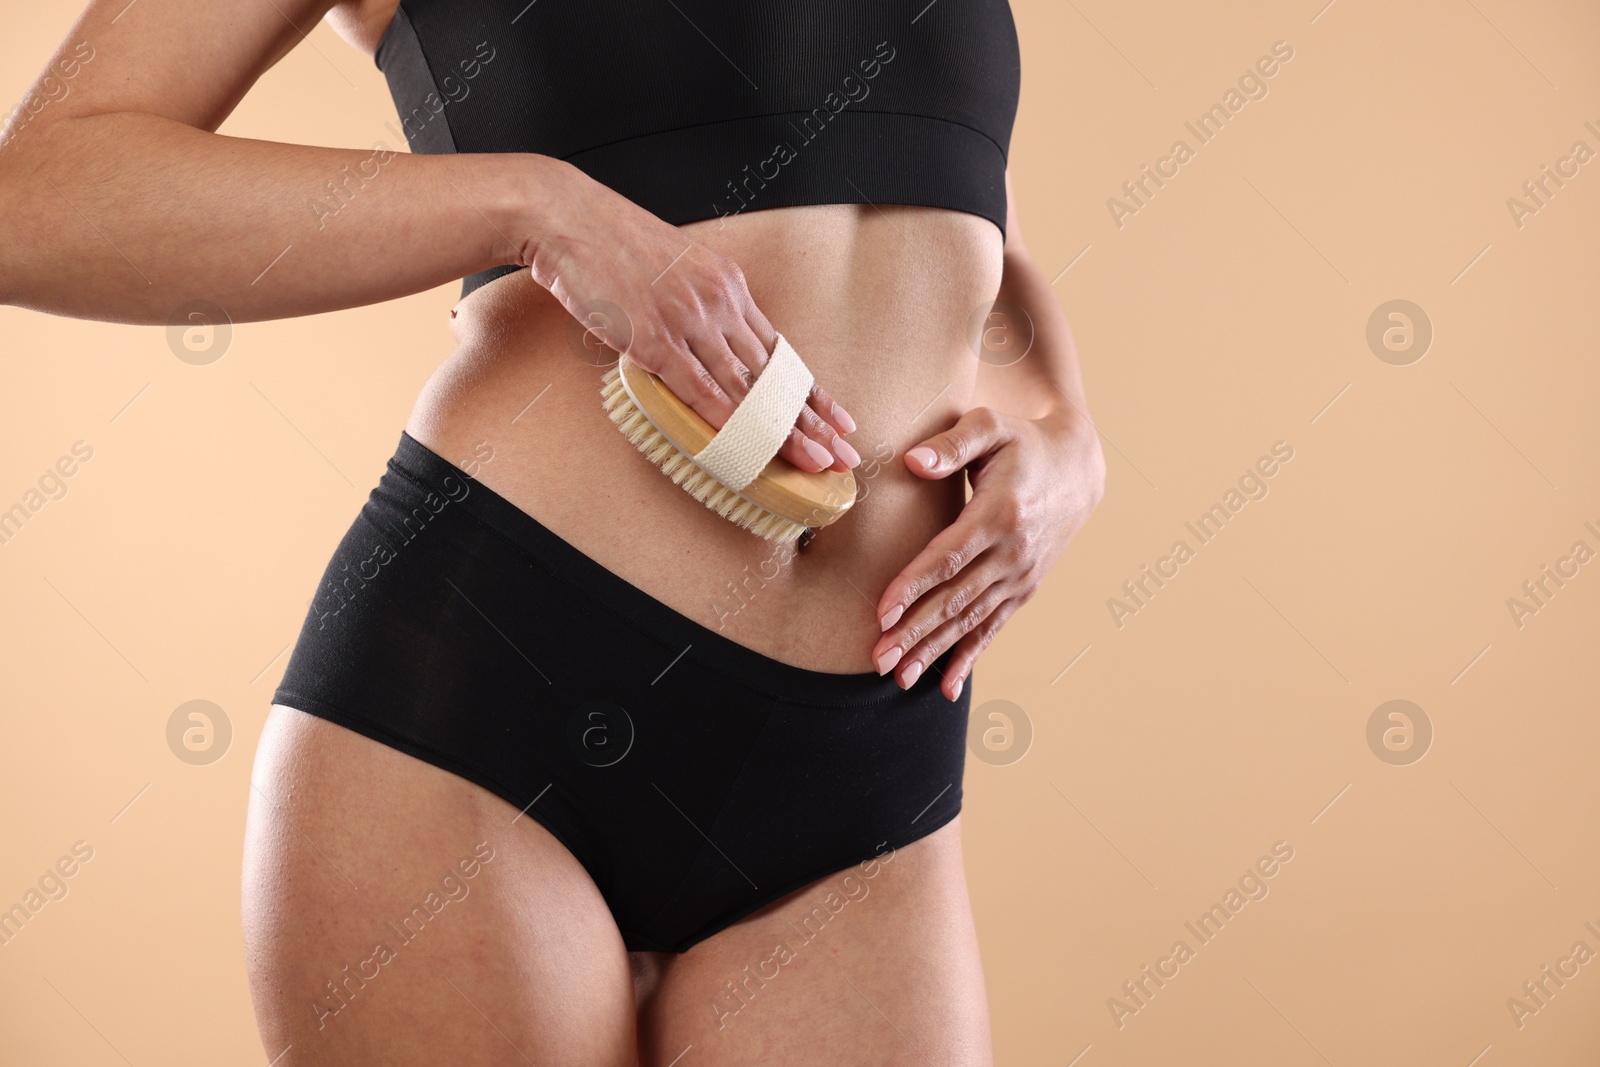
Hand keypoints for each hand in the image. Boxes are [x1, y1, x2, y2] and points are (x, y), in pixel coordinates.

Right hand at [518, 161, 858, 471]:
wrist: (567, 216)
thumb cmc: (609, 241)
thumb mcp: (674, 265)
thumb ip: (697, 304)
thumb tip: (709, 342)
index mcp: (727, 284)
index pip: (779, 350)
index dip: (811, 392)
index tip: (837, 420)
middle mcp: (718, 301)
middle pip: (774, 375)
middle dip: (813, 421)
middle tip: (843, 454)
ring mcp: (689, 320)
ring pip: (746, 388)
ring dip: (781, 432)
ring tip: (812, 462)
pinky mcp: (654, 338)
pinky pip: (699, 389)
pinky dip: (726, 422)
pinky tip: (748, 448)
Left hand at [871, 405, 1105, 698]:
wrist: (1078, 467)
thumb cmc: (1023, 442)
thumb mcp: (991, 426)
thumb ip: (952, 444)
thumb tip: (913, 462)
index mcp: (999, 514)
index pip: (948, 558)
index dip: (913, 586)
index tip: (882, 613)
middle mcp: (1013, 553)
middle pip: (955, 599)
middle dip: (915, 632)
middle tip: (880, 659)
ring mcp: (1021, 575)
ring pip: (971, 620)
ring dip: (935, 650)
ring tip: (900, 676)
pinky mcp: (1024, 588)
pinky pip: (993, 628)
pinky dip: (970, 657)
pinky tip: (947, 686)